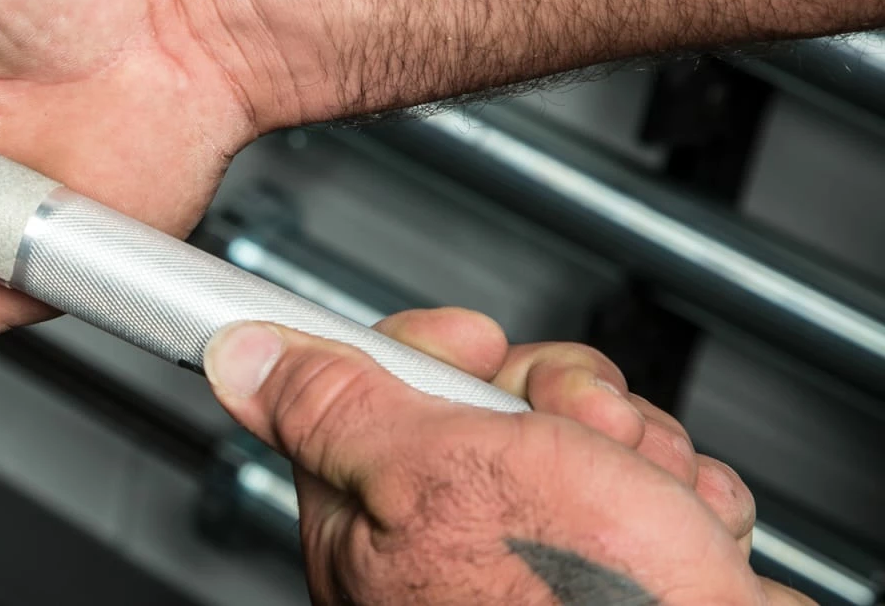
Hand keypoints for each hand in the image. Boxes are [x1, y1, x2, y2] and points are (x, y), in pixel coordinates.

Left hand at [208, 309, 815, 604]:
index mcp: (370, 526)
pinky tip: (685, 531)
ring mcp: (538, 556)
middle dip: (554, 395)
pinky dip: (681, 495)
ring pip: (579, 432)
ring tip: (645, 495)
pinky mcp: (626, 568)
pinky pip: (651, 483)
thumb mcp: (436, 473)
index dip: (429, 350)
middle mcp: (446, 547)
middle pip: (486, 399)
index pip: (366, 389)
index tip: (473, 345)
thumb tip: (238, 356)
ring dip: (631, 445)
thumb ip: (335, 409)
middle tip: (573, 430)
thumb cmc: (583, 605)